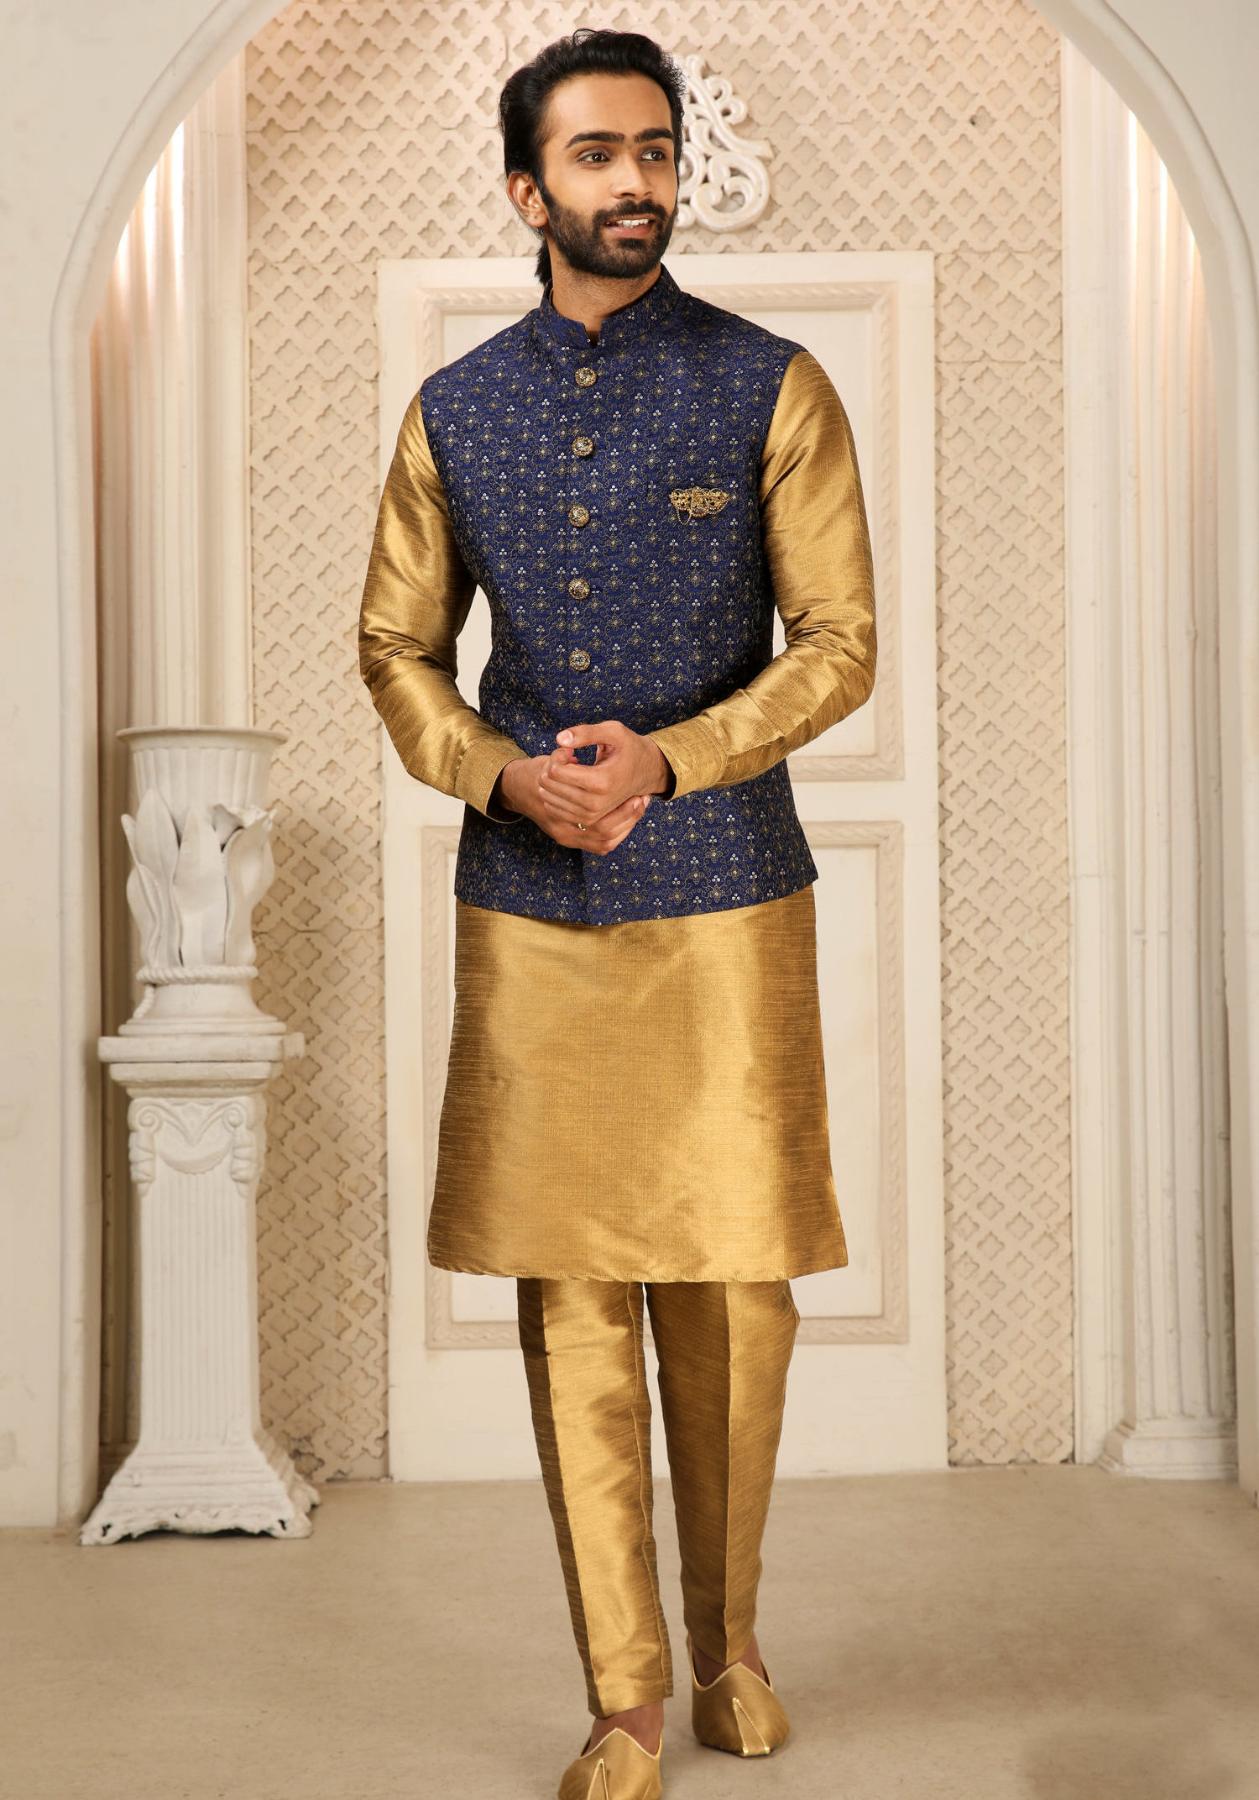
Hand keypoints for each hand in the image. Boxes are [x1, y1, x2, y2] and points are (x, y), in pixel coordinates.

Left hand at [500, 721, 670, 853]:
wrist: (645, 772)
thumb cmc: (628, 748)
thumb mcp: (614, 731)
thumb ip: (586, 733)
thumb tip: (559, 739)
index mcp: (601, 781)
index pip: (556, 770)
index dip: (557, 755)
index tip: (569, 749)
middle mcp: (594, 803)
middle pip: (549, 784)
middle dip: (552, 766)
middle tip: (568, 756)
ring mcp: (590, 815)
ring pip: (548, 797)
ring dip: (552, 780)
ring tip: (569, 768)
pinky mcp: (586, 820)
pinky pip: (554, 808)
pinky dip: (554, 793)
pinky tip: (568, 781)